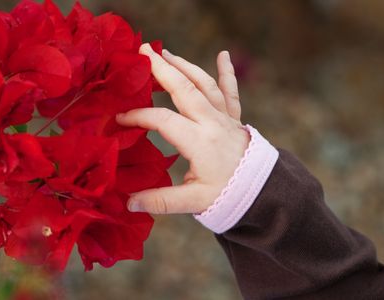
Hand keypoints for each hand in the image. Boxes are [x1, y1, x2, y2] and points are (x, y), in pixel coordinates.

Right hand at [116, 44, 249, 213]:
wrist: (264, 192)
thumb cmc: (228, 197)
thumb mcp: (194, 202)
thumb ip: (161, 201)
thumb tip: (128, 203)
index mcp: (199, 142)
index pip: (163, 120)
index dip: (139, 116)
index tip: (120, 118)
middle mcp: (212, 123)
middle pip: (184, 89)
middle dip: (161, 69)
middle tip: (142, 51)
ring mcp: (225, 118)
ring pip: (204, 84)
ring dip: (184, 66)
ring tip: (166, 53)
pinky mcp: (234, 118)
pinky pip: (230, 91)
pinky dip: (227, 73)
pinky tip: (224, 55)